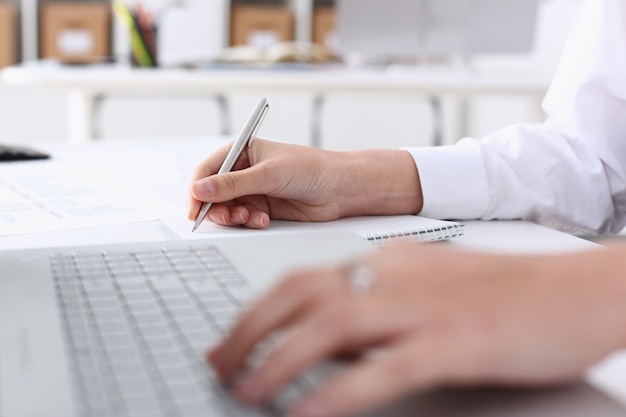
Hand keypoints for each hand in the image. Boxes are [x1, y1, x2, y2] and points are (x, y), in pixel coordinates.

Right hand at [188, 139, 421, 228]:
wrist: (339, 189)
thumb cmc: (310, 169)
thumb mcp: (269, 174)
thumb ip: (233, 184)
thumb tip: (200, 189)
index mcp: (242, 151)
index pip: (208, 169)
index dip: (198, 189)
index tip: (195, 207)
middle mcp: (244, 170)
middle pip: (213, 192)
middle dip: (216, 207)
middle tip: (227, 217)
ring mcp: (253, 190)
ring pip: (227, 208)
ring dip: (234, 216)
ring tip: (248, 218)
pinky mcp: (262, 207)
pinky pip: (243, 218)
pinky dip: (248, 222)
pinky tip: (263, 220)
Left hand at [207, 242, 625, 416]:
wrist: (573, 291)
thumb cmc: (504, 292)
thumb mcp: (427, 286)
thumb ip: (375, 303)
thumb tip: (325, 334)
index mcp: (387, 263)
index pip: (302, 279)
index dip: (257, 310)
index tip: (232, 338)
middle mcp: (395, 278)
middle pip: (301, 296)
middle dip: (249, 331)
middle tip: (219, 364)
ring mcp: (422, 309)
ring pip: (330, 327)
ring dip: (279, 361)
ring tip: (246, 391)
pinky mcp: (453, 344)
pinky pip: (383, 369)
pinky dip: (338, 393)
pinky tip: (307, 414)